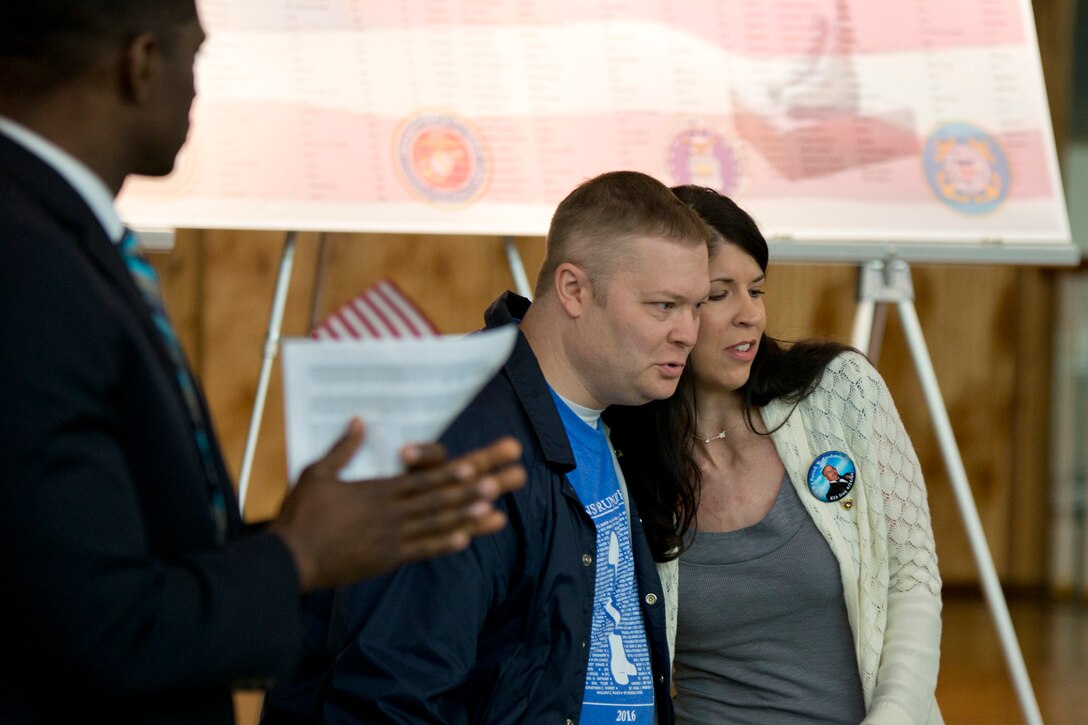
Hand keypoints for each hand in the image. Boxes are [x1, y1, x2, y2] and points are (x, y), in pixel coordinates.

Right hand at [270, 419, 525, 591]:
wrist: (289, 561)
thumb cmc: (301, 515)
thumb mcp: (317, 474)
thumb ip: (342, 449)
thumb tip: (358, 421)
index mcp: (378, 490)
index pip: (424, 479)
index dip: (455, 473)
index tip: (481, 465)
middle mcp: (393, 513)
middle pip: (442, 498)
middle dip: (479, 488)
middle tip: (511, 479)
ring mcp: (393, 538)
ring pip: (439, 525)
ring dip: (470, 517)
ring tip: (498, 511)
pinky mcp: (387, 559)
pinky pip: (421, 550)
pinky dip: (443, 545)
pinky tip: (465, 540)